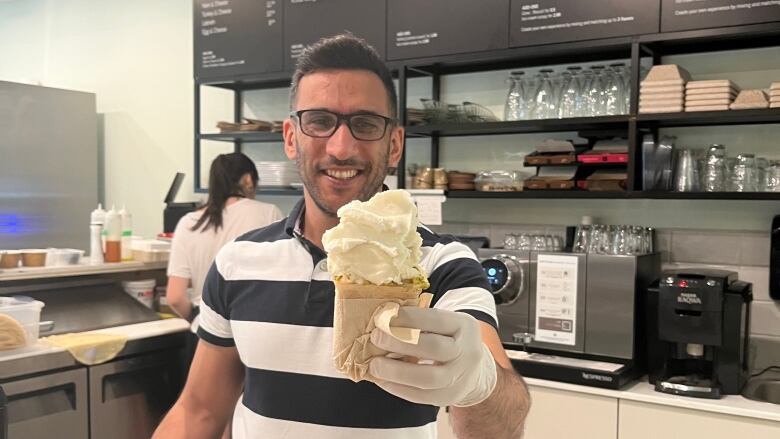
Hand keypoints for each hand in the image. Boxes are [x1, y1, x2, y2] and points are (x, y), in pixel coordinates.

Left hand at [368, 306, 497, 406]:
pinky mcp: (449, 397)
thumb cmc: (448, 340)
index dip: (409, 318)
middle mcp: (467, 352)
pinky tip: (382, 380)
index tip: (384, 316)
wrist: (474, 370)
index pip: (436, 319)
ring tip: (374, 365)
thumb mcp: (445, 324)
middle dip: (400, 342)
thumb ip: (420, 322)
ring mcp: (460, 377)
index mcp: (464, 326)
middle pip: (433, 348)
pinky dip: (398, 388)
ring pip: (428, 378)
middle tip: (376, 337)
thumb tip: (383, 321)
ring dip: (396, 371)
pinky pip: (421, 397)